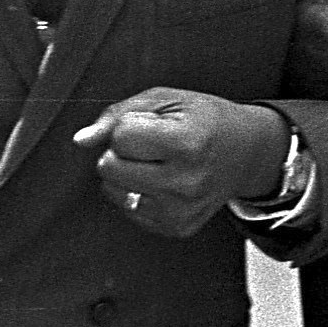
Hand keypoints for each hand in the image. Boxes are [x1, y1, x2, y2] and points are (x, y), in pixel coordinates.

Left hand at [72, 87, 290, 237]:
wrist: (245, 152)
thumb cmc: (203, 119)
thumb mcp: (166, 99)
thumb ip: (118, 115)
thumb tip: (82, 140)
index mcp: (187, 144)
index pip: (120, 137)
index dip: (128, 125)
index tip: (150, 124)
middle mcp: (186, 183)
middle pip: (109, 167)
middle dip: (119, 151)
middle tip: (149, 144)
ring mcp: (181, 210)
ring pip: (112, 191)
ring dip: (124, 173)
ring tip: (155, 162)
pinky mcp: (176, 227)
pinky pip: (127, 209)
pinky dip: (135, 192)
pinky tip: (161, 180)